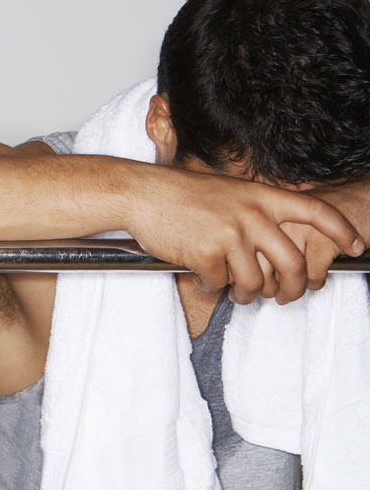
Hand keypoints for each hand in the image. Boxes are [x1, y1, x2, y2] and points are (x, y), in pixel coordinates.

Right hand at [128, 166, 365, 304]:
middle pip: (293, 263)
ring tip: (235, 291)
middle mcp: (253, 215)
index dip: (342, 231)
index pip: (316, 212)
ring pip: (256, 282)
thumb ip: (255, 213)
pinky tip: (201, 276)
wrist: (141, 193)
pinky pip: (220, 284)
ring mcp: (230, 235)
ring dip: (246, 294)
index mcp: (262, 196)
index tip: (356, 246)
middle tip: (285, 298)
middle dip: (294, 289)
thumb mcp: (228, 192)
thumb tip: (275, 250)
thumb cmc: (180, 195)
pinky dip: (211, 286)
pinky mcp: (206, 254)